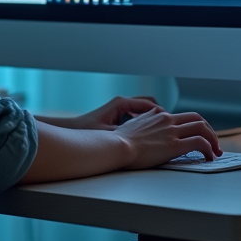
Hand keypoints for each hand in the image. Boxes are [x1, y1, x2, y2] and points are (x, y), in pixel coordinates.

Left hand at [41, 96, 161, 130]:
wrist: (72, 131)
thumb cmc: (87, 131)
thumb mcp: (109, 134)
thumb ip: (126, 134)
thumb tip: (142, 138)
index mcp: (122, 103)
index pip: (149, 104)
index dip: (161, 114)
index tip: (169, 124)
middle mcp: (122, 103)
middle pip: (148, 105)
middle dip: (159, 115)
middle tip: (167, 128)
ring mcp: (120, 109)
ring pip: (142, 111)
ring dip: (151, 120)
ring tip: (158, 133)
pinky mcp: (117, 116)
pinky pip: (135, 116)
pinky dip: (142, 123)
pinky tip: (143, 136)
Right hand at [114, 109, 221, 168]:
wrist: (116, 146)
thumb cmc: (119, 141)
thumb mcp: (131, 124)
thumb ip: (142, 122)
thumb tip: (142, 123)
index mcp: (158, 115)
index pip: (182, 116)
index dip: (194, 125)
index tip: (198, 135)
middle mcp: (167, 120)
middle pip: (197, 118)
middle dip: (208, 130)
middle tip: (213, 142)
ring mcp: (172, 131)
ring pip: (202, 128)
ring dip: (213, 139)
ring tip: (216, 151)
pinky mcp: (174, 145)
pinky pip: (200, 143)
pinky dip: (209, 149)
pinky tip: (209, 157)